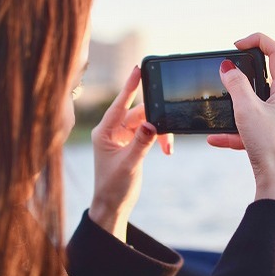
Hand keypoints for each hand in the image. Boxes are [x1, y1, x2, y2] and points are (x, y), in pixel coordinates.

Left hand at [89, 66, 172, 240]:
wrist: (112, 206)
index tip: (138, 69)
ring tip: (168, 148)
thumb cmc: (113, 187)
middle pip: (138, 113)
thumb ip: (141, 143)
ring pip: (146, 123)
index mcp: (104, 132)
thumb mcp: (129, 164)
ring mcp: (122, 137)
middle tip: (170, 127)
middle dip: (156, 119)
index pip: (119, 104)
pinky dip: (158, 138)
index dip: (129, 87)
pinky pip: (148, 133)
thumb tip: (152, 124)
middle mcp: (112, 131)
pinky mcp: (131, 143)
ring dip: (160, 132)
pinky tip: (166, 149)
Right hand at [207, 33, 274, 216]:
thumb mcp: (247, 109)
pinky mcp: (266, 138)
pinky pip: (245, 129)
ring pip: (251, 103)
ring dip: (232, 104)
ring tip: (217, 106)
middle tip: (224, 72)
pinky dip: (229, 132)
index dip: (257, 41)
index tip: (235, 45)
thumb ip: (236, 85)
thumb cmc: (270, 145)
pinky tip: (213, 139)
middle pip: (264, 76)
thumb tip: (227, 67)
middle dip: (242, 73)